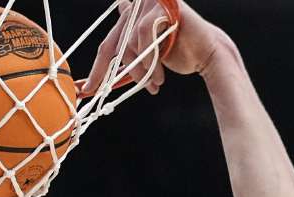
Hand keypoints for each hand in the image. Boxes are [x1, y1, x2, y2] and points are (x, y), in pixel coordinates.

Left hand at [81, 0, 235, 95]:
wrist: (207, 54)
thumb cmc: (178, 56)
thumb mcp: (144, 64)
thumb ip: (122, 67)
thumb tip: (91, 83)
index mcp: (131, 20)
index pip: (107, 46)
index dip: (96, 70)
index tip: (87, 90)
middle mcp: (138, 8)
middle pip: (116, 45)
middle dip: (122, 73)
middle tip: (128, 91)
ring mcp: (150, 4)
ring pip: (131, 42)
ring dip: (141, 69)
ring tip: (155, 84)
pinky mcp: (163, 5)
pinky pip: (145, 31)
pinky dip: (149, 56)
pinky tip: (159, 73)